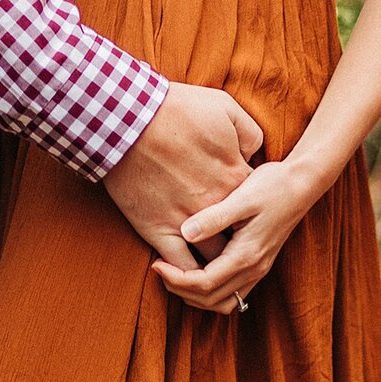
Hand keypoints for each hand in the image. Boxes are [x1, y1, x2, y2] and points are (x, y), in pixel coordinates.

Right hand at [101, 82, 263, 270]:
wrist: (126, 118)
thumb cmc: (175, 108)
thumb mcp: (224, 107)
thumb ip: (249, 132)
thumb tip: (253, 152)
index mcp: (235, 176)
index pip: (254, 202)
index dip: (248, 203)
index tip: (238, 202)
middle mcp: (217, 205)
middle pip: (239, 235)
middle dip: (237, 238)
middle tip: (229, 235)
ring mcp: (189, 222)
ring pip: (213, 257)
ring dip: (215, 261)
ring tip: (212, 261)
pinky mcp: (159, 231)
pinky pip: (181, 266)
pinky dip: (185, 274)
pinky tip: (184, 271)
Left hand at [152, 156, 325, 313]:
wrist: (302, 184)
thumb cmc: (272, 185)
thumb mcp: (242, 197)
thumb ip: (214, 217)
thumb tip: (185, 233)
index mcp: (247, 256)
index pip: (204, 284)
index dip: (176, 279)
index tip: (156, 264)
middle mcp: (254, 269)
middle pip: (211, 300)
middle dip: (181, 290)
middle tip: (159, 269)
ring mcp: (258, 269)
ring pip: (223, 302)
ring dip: (196, 295)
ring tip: (174, 273)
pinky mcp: (258, 263)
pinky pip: (232, 292)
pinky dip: (211, 291)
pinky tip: (196, 269)